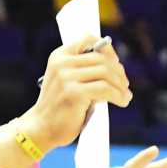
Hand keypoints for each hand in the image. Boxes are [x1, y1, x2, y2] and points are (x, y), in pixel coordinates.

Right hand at [20, 37, 130, 151]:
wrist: (41, 128)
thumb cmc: (59, 107)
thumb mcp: (66, 81)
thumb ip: (83, 70)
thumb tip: (116, 66)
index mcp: (59, 56)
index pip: (87, 39)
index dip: (107, 49)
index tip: (116, 63)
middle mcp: (61, 63)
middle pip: (101, 59)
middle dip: (118, 72)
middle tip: (124, 85)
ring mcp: (66, 77)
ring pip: (105, 72)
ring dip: (120, 85)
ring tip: (125, 96)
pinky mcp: (73, 93)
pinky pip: (105, 89)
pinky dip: (118, 95)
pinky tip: (122, 101)